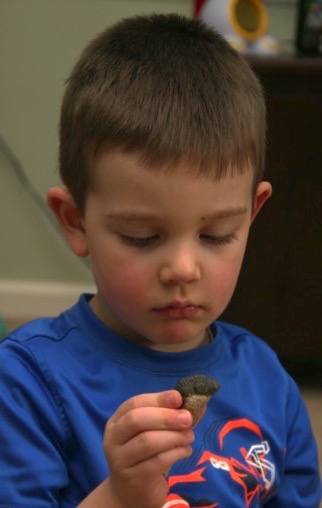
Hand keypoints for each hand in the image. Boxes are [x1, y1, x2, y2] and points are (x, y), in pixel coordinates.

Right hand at [104, 390, 193, 507]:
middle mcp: (113, 438)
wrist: (131, 493)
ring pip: (147, 441)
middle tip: (188, 419)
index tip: (179, 397)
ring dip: (174, 436)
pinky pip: (157, 462)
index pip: (135, 403)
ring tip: (190, 436)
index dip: (157, 399)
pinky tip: (186, 451)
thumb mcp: (155, 432)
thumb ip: (173, 417)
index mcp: (117, 421)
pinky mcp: (134, 478)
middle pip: (137, 420)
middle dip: (165, 416)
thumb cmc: (145, 455)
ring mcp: (121, 460)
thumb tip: (199, 405)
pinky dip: (176, 453)